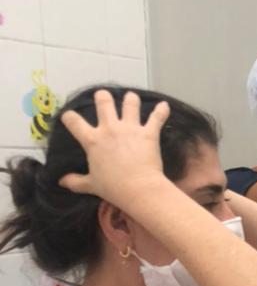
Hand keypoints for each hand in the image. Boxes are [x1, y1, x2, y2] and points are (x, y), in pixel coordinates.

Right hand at [59, 90, 169, 204]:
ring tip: (131, 97)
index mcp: (92, 140)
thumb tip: (61, 181)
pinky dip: (162, 111)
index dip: (69, 117)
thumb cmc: (113, 188)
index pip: (74, 122)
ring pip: (130, 103)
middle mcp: (110, 129)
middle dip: (103, 96)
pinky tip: (164, 105)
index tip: (68, 116)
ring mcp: (130, 129)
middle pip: (104, 102)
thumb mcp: (91, 185)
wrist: (139, 189)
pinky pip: (157, 117)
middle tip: (103, 96)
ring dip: (130, 99)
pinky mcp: (149, 133)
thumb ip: (75, 181)